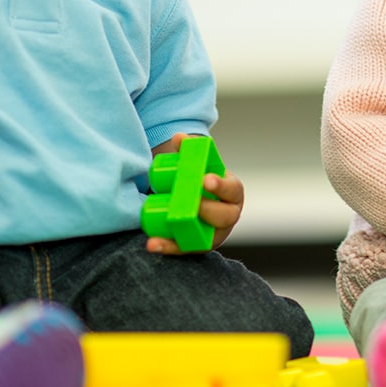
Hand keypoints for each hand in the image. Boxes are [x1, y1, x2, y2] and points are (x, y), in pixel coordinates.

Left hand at [145, 134, 244, 254]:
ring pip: (205, 239)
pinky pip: (185, 249)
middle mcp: (228, 216)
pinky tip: (152, 244)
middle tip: (190, 202)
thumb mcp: (202, 166)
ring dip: (184, 234)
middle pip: (223, 216)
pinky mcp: (198, 245)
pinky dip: (169, 247)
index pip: (232, 190)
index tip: (204, 180)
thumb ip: (189, 151)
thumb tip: (179, 138)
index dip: (220, 185)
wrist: (204, 202)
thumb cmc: (203, 181)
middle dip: (206, 209)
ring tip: (167, 225)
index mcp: (233, 193)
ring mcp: (214, 234)